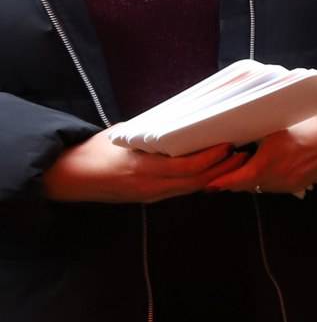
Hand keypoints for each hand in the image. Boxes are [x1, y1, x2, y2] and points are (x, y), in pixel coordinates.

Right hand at [41, 136, 248, 204]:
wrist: (68, 176)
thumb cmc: (94, 150)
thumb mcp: (124, 136)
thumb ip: (153, 133)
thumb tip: (180, 122)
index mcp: (142, 168)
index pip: (187, 167)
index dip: (212, 158)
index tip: (228, 144)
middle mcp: (150, 186)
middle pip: (196, 181)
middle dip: (223, 168)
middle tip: (242, 151)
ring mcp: (150, 195)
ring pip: (191, 188)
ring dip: (215, 176)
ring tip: (233, 160)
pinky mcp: (149, 199)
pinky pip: (180, 191)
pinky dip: (198, 181)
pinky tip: (211, 170)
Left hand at [205, 114, 316, 198]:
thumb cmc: (309, 125)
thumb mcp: (276, 125)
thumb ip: (252, 134)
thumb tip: (230, 137)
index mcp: (267, 162)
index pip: (235, 180)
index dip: (219, 182)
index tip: (207, 183)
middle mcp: (276, 178)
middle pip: (245, 186)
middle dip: (232, 181)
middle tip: (219, 173)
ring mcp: (288, 184)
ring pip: (259, 188)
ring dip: (249, 180)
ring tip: (243, 168)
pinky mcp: (298, 186)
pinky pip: (274, 186)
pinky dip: (266, 180)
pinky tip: (267, 167)